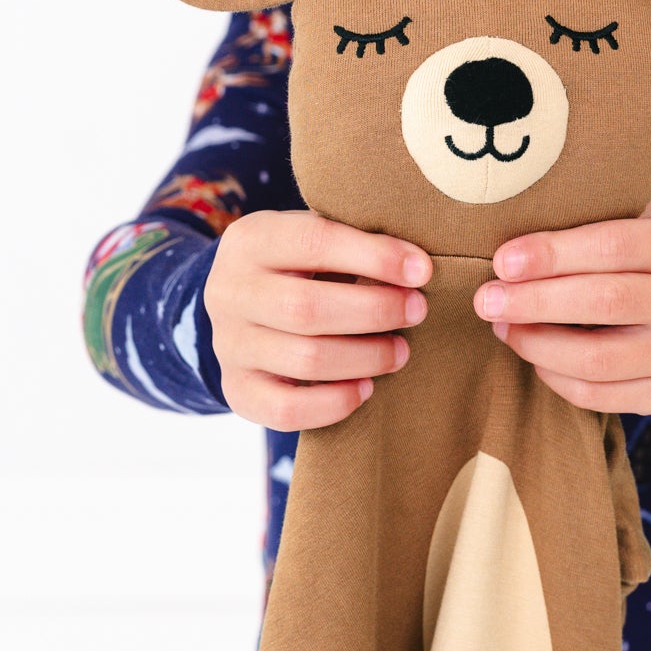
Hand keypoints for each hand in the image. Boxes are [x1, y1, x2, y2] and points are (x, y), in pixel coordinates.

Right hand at [203, 210, 430, 429]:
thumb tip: (417, 266)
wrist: (243, 310)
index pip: (314, 243)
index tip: (422, 270)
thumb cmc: (298, 268)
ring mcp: (229, 346)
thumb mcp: (314, 240)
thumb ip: (354, 243)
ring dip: (366, 358)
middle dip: (375, 311)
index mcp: (251, 241)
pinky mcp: (237, 390)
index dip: (374, 257)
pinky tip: (366, 389)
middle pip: (307, 308)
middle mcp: (229, 292)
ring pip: (305, 360)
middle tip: (416, 311)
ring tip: (400, 351)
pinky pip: (286, 409)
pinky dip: (335, 403)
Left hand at [472, 199, 650, 414]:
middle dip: (536, 302)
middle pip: (609, 302)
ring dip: (539, 345)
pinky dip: (558, 378)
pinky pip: (604, 396)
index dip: (554, 254)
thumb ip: (594, 225)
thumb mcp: (644, 221)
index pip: (616, 246)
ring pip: (602, 359)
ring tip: (504, 329)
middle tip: (487, 300)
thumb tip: (512, 249)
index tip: (503, 261)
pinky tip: (536, 358)